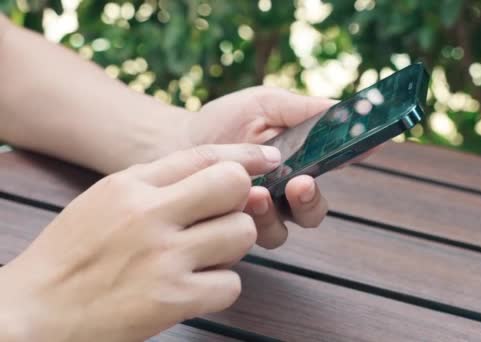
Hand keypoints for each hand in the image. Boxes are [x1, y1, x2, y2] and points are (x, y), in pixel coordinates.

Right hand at [0, 144, 279, 341]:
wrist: (36, 311)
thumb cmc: (73, 252)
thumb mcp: (106, 198)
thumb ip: (157, 180)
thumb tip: (216, 169)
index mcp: (132, 185)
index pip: (204, 156)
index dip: (244, 155)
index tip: (267, 158)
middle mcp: (151, 215)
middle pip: (234, 187)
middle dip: (239, 201)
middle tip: (221, 217)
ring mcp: (164, 258)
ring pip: (242, 234)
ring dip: (231, 246)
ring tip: (202, 255)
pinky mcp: (173, 300)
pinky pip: (232, 283)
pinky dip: (220, 286)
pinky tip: (195, 286)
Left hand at [177, 87, 337, 248]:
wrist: (175, 141)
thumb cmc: (224, 120)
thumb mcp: (265, 104)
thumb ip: (304, 110)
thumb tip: (347, 108)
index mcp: (300, 161)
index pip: (335, 166)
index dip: (353, 158)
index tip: (364, 148)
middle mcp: (283, 194)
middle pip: (313, 212)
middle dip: (310, 201)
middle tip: (300, 185)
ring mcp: (258, 215)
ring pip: (281, 230)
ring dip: (273, 215)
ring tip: (257, 194)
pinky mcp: (231, 229)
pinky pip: (245, 239)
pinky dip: (242, 222)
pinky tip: (232, 203)